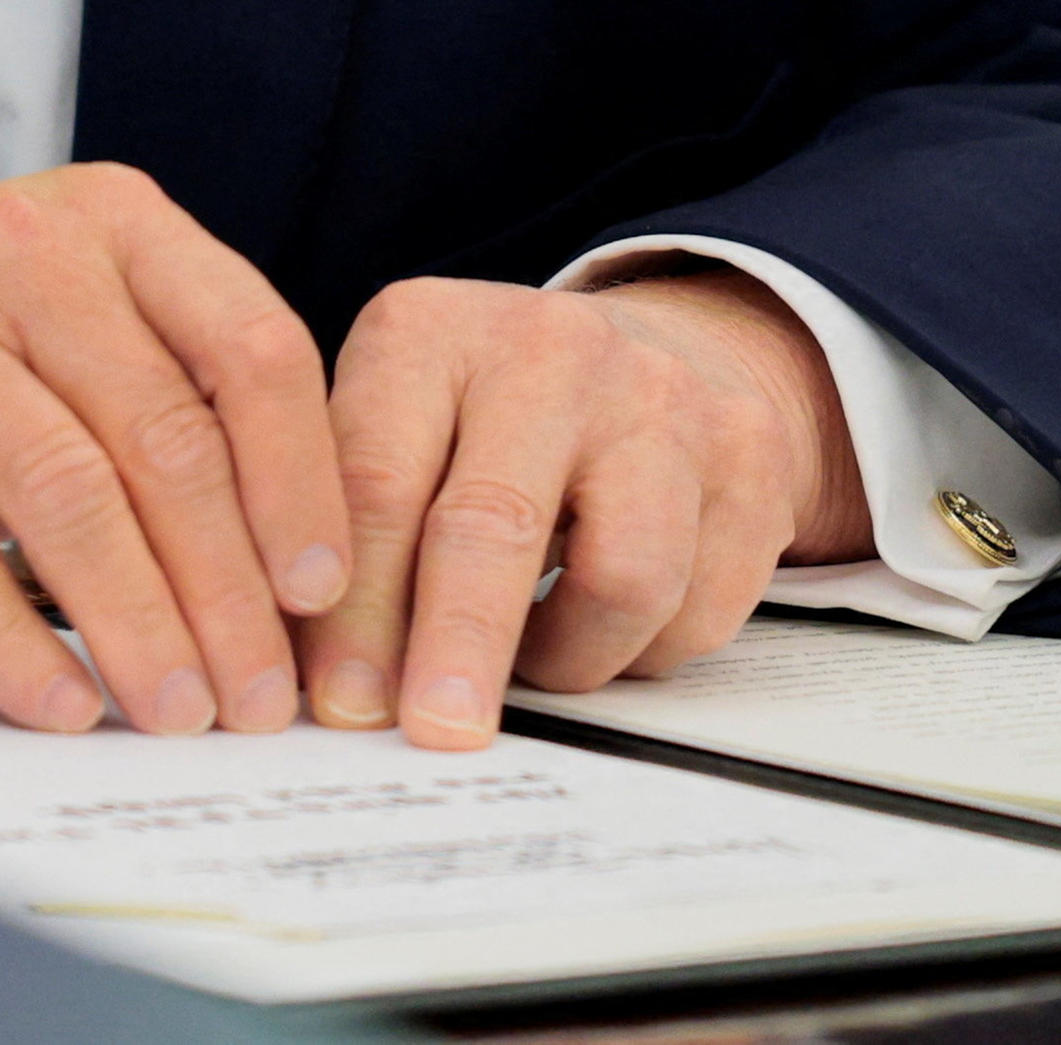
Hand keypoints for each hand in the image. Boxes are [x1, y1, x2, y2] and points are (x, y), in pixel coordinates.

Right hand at [0, 163, 349, 736]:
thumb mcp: (65, 330)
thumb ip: (174, 401)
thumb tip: (301, 577)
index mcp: (104, 218)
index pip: (245, 344)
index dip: (301, 479)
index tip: (325, 592)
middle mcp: (12, 247)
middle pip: (161, 435)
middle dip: (227, 588)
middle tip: (260, 697)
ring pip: (63, 493)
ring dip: (137, 624)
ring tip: (177, 712)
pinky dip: (12, 641)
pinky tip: (60, 703)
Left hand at [303, 269, 870, 749]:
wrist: (652, 352)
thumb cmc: (490, 413)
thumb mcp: (391, 425)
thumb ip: (340, 530)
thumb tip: (311, 673)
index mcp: (429, 332)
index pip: (377, 482)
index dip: (356, 610)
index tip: (347, 701)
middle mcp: (548, 347)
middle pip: (496, 524)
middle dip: (459, 647)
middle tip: (438, 729)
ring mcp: (660, 397)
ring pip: (623, 579)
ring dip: (567, 658)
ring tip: (532, 658)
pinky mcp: (749, 457)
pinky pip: (699, 608)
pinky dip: (643, 649)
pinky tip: (604, 622)